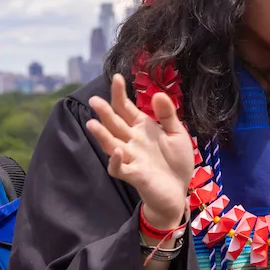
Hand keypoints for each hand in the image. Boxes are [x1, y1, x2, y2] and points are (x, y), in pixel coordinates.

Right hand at [86, 73, 192, 229]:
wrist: (178, 191)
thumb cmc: (176, 162)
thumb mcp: (177, 133)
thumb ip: (168, 115)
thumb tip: (158, 93)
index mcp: (142, 128)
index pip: (126, 108)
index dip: (120, 94)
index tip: (117, 78)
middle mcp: (132, 141)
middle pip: (114, 123)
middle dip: (104, 112)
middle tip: (94, 100)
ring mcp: (131, 158)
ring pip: (111, 144)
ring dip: (102, 135)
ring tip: (92, 123)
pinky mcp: (134, 175)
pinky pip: (119, 169)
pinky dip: (116, 161)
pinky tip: (118, 151)